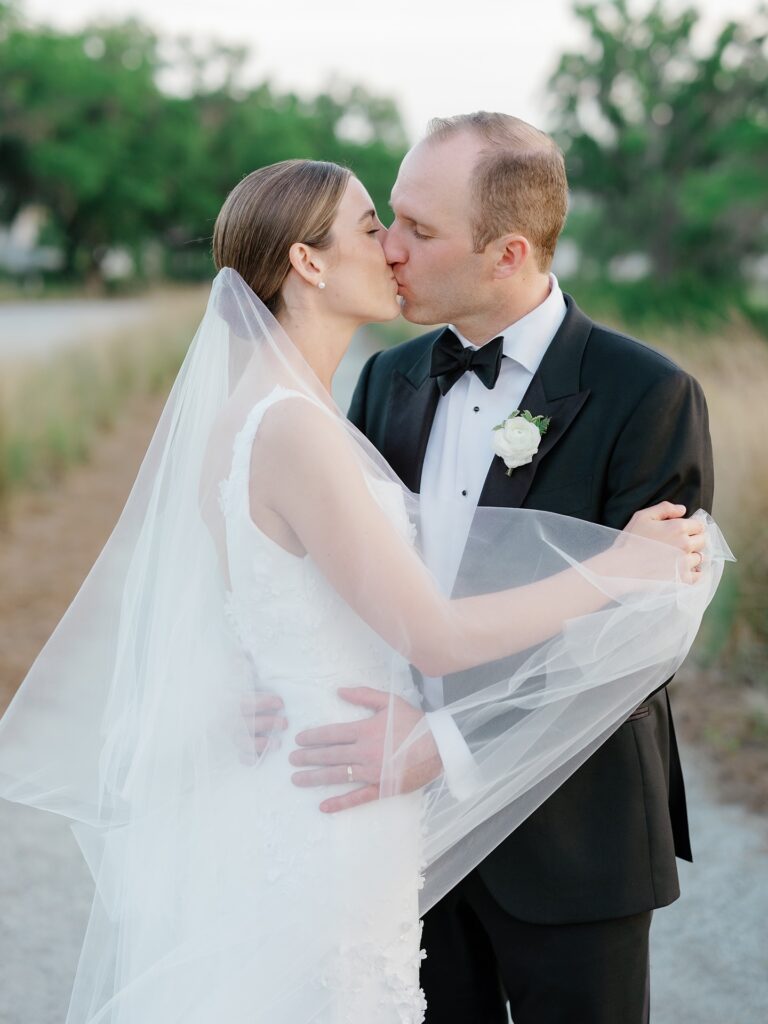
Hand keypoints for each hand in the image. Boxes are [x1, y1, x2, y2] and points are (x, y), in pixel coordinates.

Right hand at [237, 692, 287, 763]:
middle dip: (266, 723)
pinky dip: (249, 758)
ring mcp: (236, 736)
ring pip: (242, 741)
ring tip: (277, 743)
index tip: (280, 703)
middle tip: (285, 723)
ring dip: (259, 743)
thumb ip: (264, 689)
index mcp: (235, 704)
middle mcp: (233, 720)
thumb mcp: (261, 690)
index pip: (245, 703)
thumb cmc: (261, 701)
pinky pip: (241, 756)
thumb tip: (275, 684)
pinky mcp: (241, 750)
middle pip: (245, 723)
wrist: (254, 712)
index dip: (262, 703)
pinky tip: (260, 757)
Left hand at [289, 688, 442, 813]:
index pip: (331, 734)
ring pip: (336, 775)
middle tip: (290, 759)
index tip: (298, 740)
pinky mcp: (380, 787)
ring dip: (314, 777)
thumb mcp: (389, 701)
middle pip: (329, 755)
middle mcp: (363, 752)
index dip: (313, 737)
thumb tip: (338, 691)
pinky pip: (356, 797)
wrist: (438, 746)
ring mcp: (370, 772)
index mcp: (364, 730)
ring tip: (297, 779)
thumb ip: (363, 695)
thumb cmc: (414, 722)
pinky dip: (339, 803)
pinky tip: (323, 806)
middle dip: (307, 757)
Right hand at [622, 501, 706, 581]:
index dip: (692, 527)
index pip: (699, 525)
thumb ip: (665, 508)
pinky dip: (694, 573)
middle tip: (680, 545)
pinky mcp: (682, 579)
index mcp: (678, 527)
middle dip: (694, 541)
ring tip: (677, 558)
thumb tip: (683, 509)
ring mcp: (685, 563)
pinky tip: (682, 570)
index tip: (683, 532)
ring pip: (700, 557)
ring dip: (692, 557)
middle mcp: (686, 544)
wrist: (622, 567)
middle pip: (702, 541)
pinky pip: (698, 576)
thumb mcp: (642, 516)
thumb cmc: (630, 541)